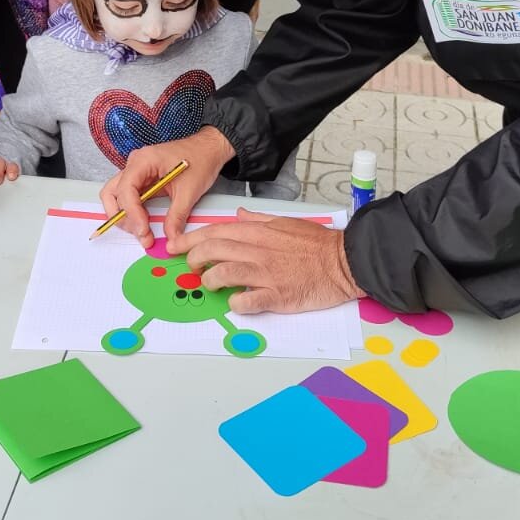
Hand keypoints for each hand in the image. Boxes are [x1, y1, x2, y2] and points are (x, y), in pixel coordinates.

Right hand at [99, 128, 233, 245]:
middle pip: (113, 193)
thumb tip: (170, 238)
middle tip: (140, 234)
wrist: (209, 149)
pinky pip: (128, 198)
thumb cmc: (200, 160)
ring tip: (141, 231)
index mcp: (144, 160)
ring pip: (116, 196)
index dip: (132, 213)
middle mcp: (135, 164)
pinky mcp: (141, 180)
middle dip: (123, 217)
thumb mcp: (190, 191)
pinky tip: (143, 223)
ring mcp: (136, 172)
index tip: (143, 230)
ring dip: (124, 216)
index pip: (126, 189)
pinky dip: (131, 213)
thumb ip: (177, 216)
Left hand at [177, 208, 363, 313]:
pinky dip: (236, 303)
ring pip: (222, 275)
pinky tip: (236, 302)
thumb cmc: (316, 243)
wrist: (344, 261)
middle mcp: (257, 251)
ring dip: (209, 281)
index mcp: (258, 232)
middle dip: (193, 260)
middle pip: (211, 251)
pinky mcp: (277, 295)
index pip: (214, 232)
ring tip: (211, 285)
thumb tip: (238, 215)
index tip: (175, 246)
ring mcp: (265, 274)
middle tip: (191, 268)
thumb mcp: (285, 222)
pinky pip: (246, 301)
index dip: (190, 240)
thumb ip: (258, 220)